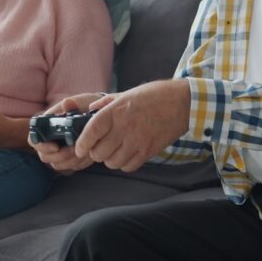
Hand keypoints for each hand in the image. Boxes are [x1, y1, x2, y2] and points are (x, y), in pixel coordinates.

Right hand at [28, 93, 106, 172]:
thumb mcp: (80, 102)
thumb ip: (73, 104)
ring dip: (71, 161)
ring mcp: (59, 151)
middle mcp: (49, 141)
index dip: (42, 146)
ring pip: (58, 165)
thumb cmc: (84, 106)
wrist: (97, 113)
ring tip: (84, 152)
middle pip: (45, 157)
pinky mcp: (70, 158)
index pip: (34, 140)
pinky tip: (89, 154)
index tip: (55, 146)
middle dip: (60, 156)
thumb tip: (67, 103)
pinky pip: (72, 167)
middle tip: (75, 150)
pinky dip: (80, 163)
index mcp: (45, 126)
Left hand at [75, 79, 190, 171]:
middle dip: (95, 152)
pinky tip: (127, 154)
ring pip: (112, 162)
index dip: (83, 142)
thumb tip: (90, 109)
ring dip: (109, 159)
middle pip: (99, 152)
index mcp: (117, 110)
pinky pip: (128, 166)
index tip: (79, 148)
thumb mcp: (127, 93)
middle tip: (98, 147)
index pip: (92, 130)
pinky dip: (124, 164)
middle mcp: (125, 126)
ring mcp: (138, 141)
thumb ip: (107, 103)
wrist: (182, 103)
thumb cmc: (154, 96)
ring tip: (114, 150)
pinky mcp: (148, 151)